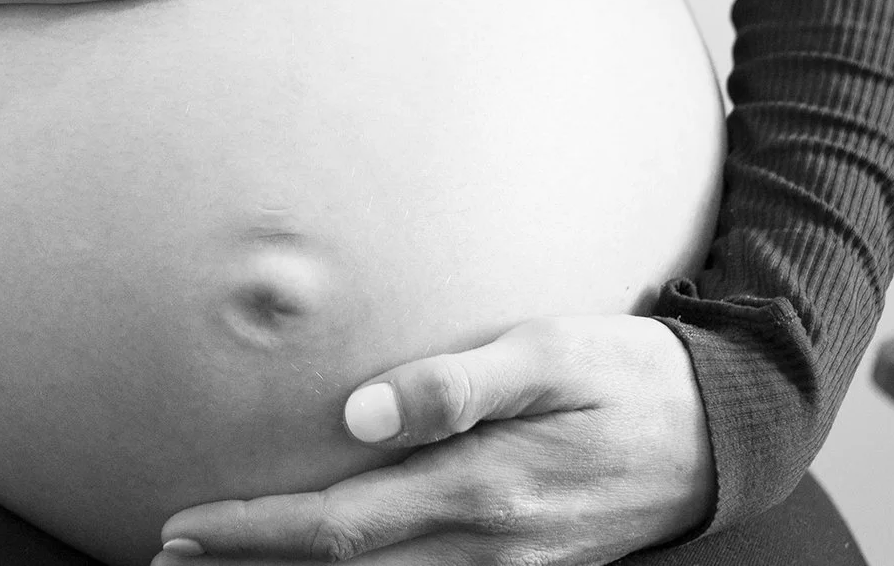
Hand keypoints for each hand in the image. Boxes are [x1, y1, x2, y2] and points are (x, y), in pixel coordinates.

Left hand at [152, 316, 715, 565]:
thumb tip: (358, 413)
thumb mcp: (553, 349)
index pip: (338, 526)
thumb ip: (455, 381)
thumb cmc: (632, 372)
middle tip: (168, 554)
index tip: (182, 526)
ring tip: (222, 565)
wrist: (726, 433)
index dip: (253, 532)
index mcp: (485, 490)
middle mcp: (488, 548)